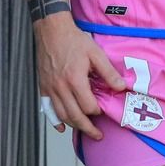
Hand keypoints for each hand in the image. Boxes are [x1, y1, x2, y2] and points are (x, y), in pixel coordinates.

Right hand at [32, 15, 124, 140]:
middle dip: (87, 128)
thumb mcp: (95, 53)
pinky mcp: (43, 87)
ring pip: (61, 115)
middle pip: (74, 116)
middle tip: (97, 135)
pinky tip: (62, 126)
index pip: (88, 106)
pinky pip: (48, 109)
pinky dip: (55, 120)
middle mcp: (61, 87)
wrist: (51, 30)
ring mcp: (50, 88)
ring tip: (84, 130)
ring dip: (74, 126)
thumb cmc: (73, 40)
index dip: (97, 111)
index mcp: (75, 79)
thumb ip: (108, 72)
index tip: (103, 110)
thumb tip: (120, 87)